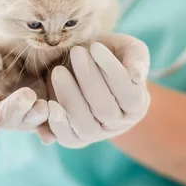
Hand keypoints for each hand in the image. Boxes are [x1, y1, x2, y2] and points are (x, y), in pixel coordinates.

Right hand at [0, 42, 53, 142]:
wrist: (6, 36)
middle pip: (4, 118)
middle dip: (15, 109)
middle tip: (27, 95)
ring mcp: (21, 110)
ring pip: (28, 120)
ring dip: (36, 115)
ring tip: (44, 105)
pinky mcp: (41, 104)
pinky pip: (49, 118)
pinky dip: (54, 122)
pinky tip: (58, 121)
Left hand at [46, 33, 150, 147]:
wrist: (79, 62)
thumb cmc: (105, 53)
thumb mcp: (125, 48)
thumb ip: (136, 57)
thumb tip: (136, 75)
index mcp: (136, 103)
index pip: (128, 92)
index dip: (112, 70)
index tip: (95, 46)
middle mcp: (118, 123)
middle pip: (105, 109)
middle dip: (89, 79)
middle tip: (75, 52)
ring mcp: (96, 134)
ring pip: (86, 125)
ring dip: (71, 97)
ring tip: (58, 71)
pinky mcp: (74, 139)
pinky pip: (67, 137)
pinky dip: (58, 124)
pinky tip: (49, 104)